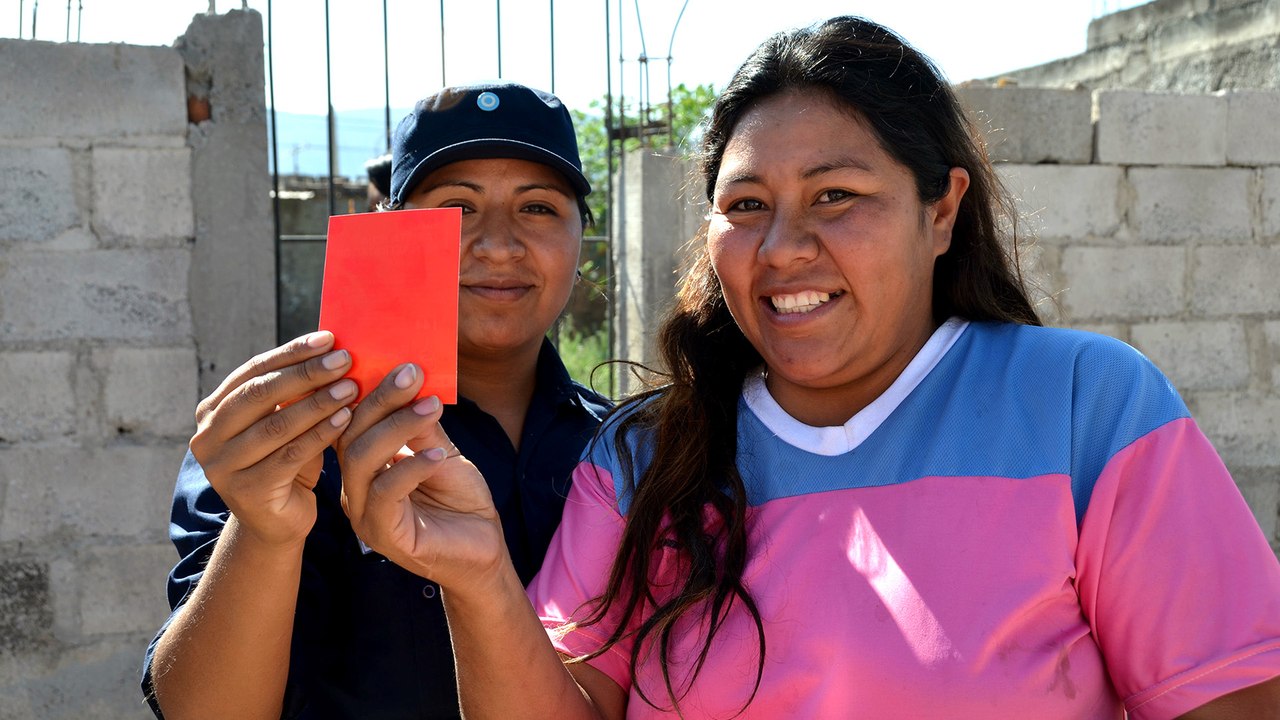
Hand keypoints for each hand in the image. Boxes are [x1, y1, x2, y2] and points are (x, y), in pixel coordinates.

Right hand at [189, 331, 356, 547]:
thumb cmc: (287, 463)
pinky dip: (320, 434)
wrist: (277, 523)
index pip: (253, 371)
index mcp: (211, 411)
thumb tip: (330, 346)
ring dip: (318, 402)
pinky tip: (345, 419)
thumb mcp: (284, 422)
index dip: (291, 353)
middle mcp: (207, 437)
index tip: (328, 339)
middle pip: (260, 394)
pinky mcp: (245, 491)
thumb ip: (292, 391)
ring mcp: (221, 467)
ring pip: (276, 425)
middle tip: (344, 360)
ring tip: (351, 387)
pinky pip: (290, 454)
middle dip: (306, 373)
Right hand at [338, 364, 506, 587]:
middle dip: (381, 400)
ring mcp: (364, 513)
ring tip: (430, 407)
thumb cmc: (460, 501)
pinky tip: (439, 455)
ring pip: (362, 460)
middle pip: (351, 435)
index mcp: (364, 466)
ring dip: (398, 427)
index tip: (397, 361)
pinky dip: (412, 467)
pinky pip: (385, 493)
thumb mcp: (443, 451)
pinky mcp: (383, 534)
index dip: (369, 390)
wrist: (484, 551)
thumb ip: (422, 424)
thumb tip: (409, 378)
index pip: (352, 421)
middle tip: (411, 374)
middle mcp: (356, 488)